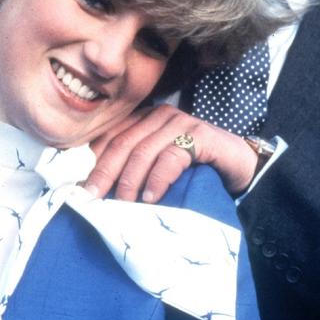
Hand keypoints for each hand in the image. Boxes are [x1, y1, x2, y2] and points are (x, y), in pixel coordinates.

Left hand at [86, 104, 257, 202]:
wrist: (239, 167)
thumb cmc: (194, 170)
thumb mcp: (157, 168)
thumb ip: (133, 170)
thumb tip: (97, 190)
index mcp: (144, 119)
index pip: (110, 137)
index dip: (93, 162)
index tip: (81, 188)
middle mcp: (159, 115)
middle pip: (122, 143)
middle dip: (104, 173)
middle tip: (92, 198)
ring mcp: (181, 122)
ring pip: (143, 151)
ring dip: (129, 181)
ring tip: (122, 204)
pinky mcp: (200, 135)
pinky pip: (171, 157)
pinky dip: (157, 180)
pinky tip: (150, 198)